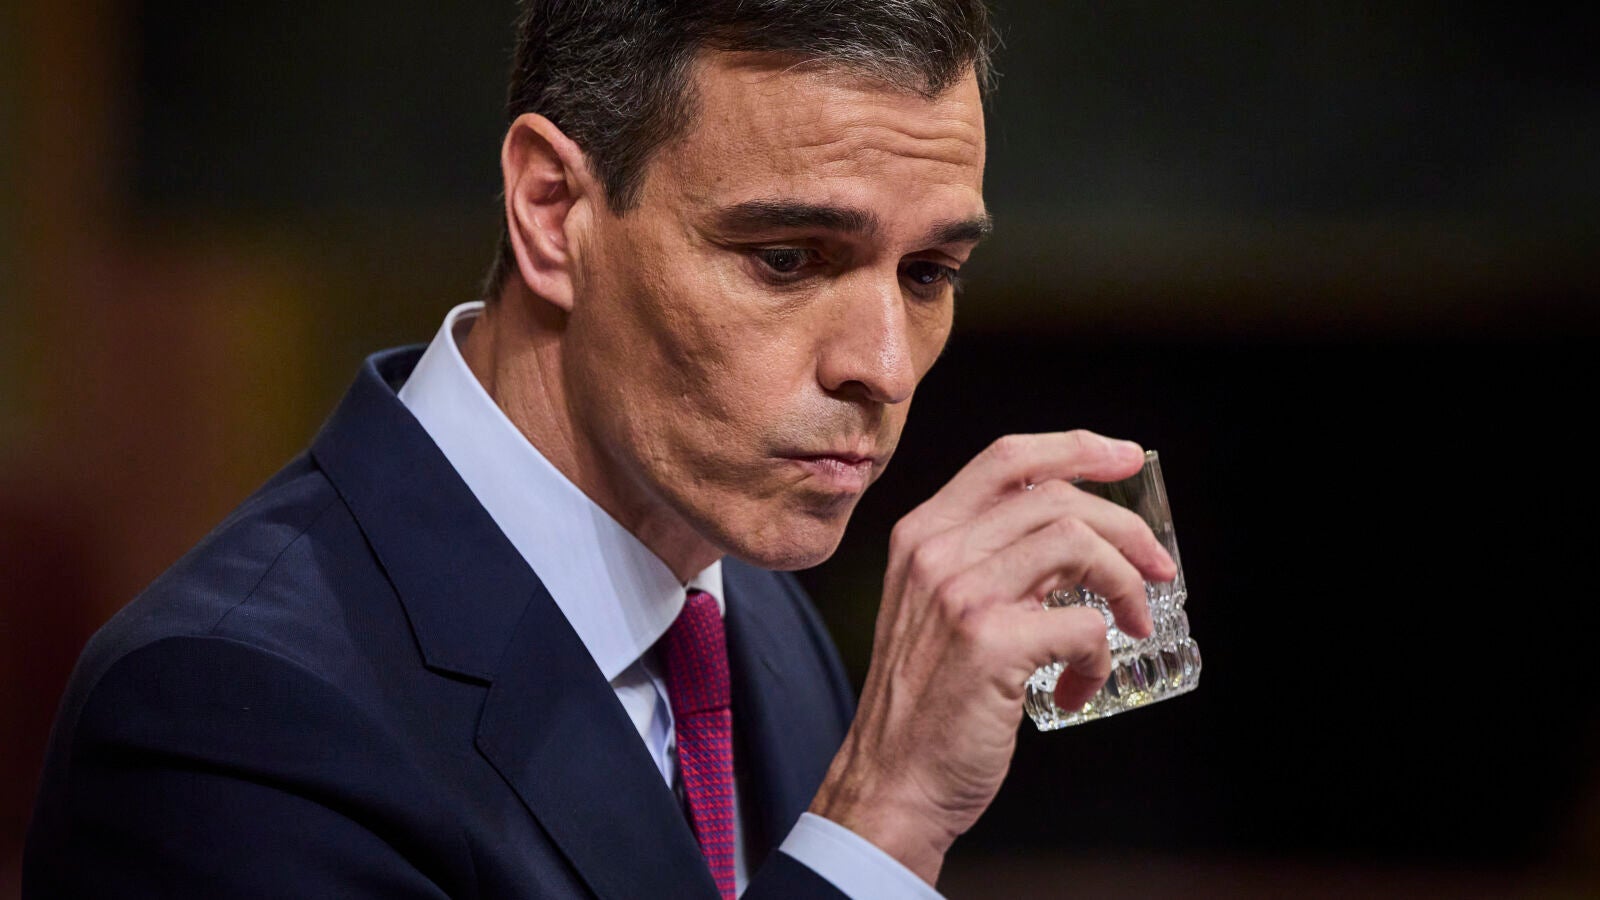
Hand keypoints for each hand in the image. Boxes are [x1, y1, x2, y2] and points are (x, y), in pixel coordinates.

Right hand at [808, 431, 1176, 883]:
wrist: (891, 783)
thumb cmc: (920, 706)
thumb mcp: (932, 610)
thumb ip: (982, 563)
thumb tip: (1072, 540)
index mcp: (921, 535)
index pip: (1006, 458)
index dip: (1075, 448)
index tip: (1125, 457)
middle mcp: (936, 552)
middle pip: (1055, 496)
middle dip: (1126, 528)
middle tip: (1157, 567)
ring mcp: (961, 594)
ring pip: (1078, 545)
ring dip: (1126, 585)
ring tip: (1132, 625)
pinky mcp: (992, 643)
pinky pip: (1084, 625)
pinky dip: (1098, 659)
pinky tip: (1078, 687)